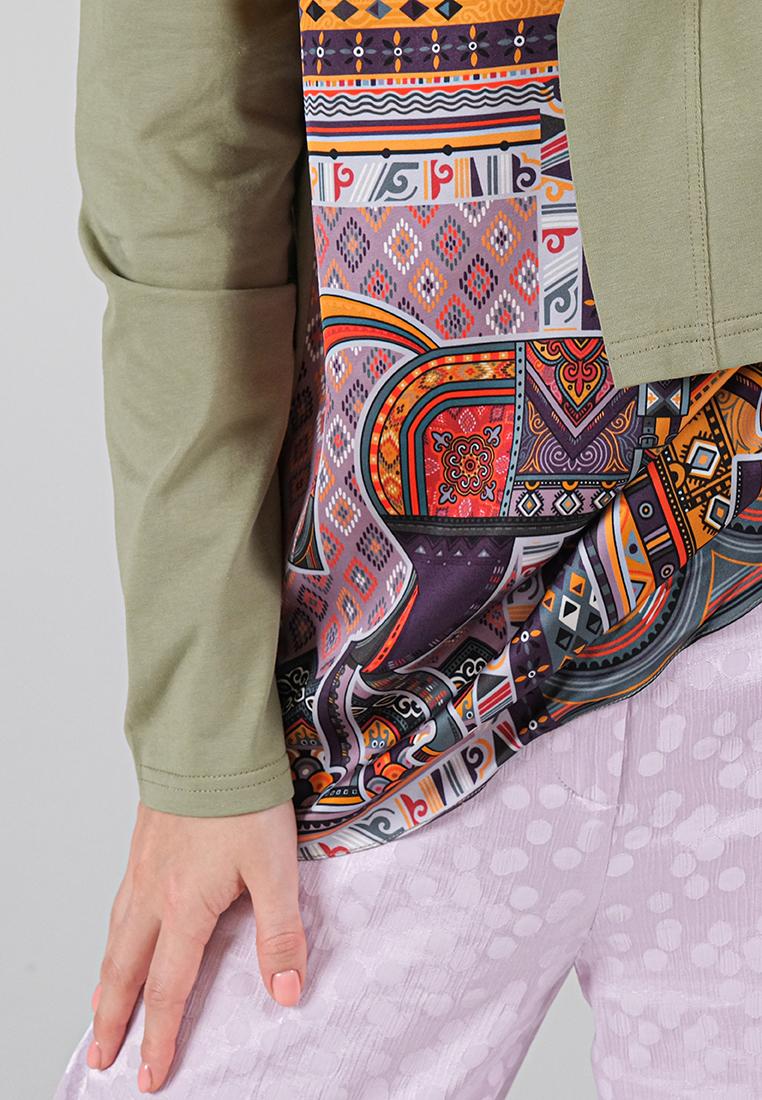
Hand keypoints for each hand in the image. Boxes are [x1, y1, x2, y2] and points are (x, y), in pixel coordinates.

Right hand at [86, 798, 305, 1093]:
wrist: (210, 743)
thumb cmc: (243, 801)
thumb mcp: (274, 870)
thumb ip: (280, 933)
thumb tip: (287, 992)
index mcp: (183, 909)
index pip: (168, 988)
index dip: (161, 1036)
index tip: (151, 1074)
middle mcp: (152, 894)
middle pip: (124, 971)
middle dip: (112, 1019)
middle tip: (102, 1055)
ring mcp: (142, 867)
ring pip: (115, 937)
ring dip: (106, 979)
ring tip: (100, 1006)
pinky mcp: (143, 844)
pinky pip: (118, 904)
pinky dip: (111, 935)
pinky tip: (119, 931)